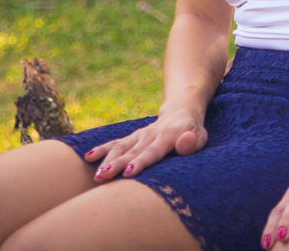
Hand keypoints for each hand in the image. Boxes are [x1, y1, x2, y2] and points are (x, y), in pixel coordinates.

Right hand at [82, 107, 206, 181]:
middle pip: (131, 152)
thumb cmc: (193, 131)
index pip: (152, 152)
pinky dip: (102, 149)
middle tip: (103, 176)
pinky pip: (115, 143)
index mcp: (167, 137)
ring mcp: (139, 136)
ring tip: (97, 175)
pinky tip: (88, 157)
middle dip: (116, 164)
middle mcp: (150, 135)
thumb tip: (186, 141)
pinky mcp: (132, 137)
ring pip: (120, 147)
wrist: (181, 112)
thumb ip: (192, 142)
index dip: (140, 162)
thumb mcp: (200, 136)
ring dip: (107, 159)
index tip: (128, 173)